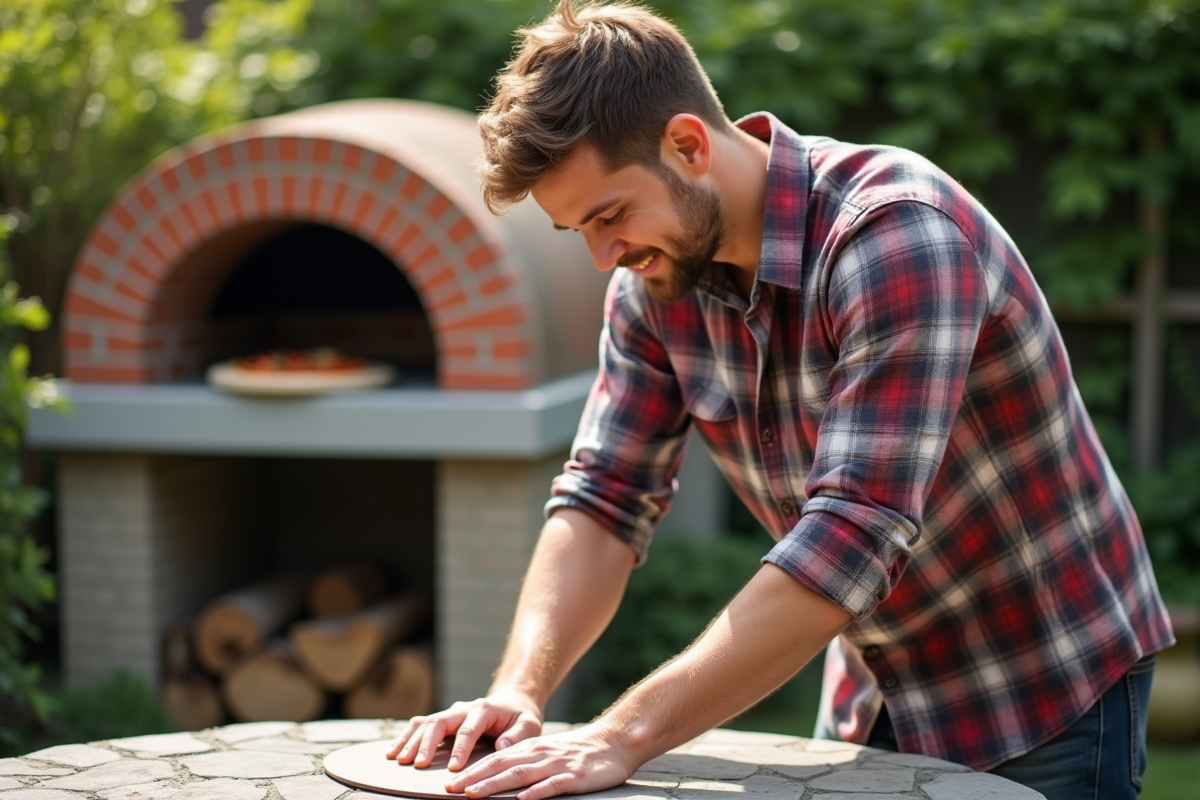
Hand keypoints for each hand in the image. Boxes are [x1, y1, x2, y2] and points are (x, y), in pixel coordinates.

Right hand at [386, 691, 542, 769]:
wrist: (513, 701)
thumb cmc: (520, 717)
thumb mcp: (529, 724)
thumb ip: (517, 736)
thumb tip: (500, 746)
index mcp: (484, 709)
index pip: (469, 729)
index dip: (460, 748)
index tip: (454, 767)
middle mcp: (463, 708)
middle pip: (440, 722)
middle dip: (427, 743)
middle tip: (418, 764)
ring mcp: (451, 713)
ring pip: (425, 722)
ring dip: (410, 740)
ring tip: (398, 759)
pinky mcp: (443, 720)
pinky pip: (420, 725)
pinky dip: (405, 736)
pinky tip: (393, 751)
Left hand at [445, 721, 635, 799]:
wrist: (614, 741)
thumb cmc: (578, 752)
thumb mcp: (547, 753)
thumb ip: (524, 763)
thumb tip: (495, 779)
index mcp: (530, 749)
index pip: (494, 760)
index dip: (471, 772)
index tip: (448, 784)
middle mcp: (539, 755)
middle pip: (501, 766)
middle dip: (473, 779)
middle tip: (449, 790)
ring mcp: (556, 765)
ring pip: (520, 775)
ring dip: (495, 785)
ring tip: (474, 794)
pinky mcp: (575, 777)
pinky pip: (553, 785)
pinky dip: (536, 792)